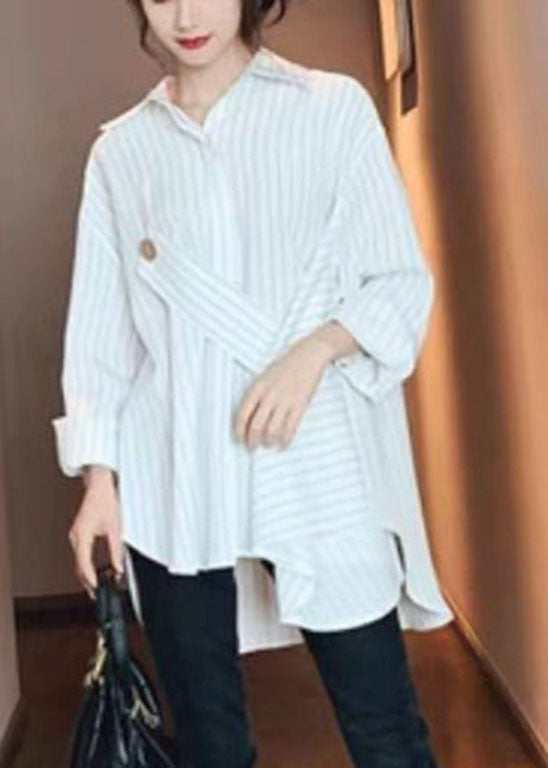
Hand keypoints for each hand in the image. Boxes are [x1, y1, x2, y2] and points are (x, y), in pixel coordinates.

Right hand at [68, 468, 124, 599]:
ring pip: (78, 561)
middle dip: (87, 581)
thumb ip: (116, 550)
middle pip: (79, 566)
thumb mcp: (115, 527)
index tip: (97, 590)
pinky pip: (80, 554)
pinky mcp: (79, 534)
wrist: (98, 485)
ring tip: (97, 587)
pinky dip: (86, 565)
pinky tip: (94, 571)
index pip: (84, 564)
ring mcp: (75, 536)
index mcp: (82, 535)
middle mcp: (75, 537)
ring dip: (86, 574)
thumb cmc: (105, 501)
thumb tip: (118, 568)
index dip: (90, 579)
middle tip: (97, 595)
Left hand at [233, 333, 334, 450]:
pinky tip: (283, 444)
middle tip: (252, 447)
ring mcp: (285, 401)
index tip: (239, 439)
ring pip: (272, 431)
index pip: (242, 415)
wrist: (308, 355)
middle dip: (252, 441)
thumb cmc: (285, 366)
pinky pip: (290, 429)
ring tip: (268, 444)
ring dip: (268, 442)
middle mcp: (269, 395)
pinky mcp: (299, 405)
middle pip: (256, 427)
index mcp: (257, 387)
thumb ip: (256, 395)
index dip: (239, 431)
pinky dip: (285, 440)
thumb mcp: (264, 377)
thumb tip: (249, 419)